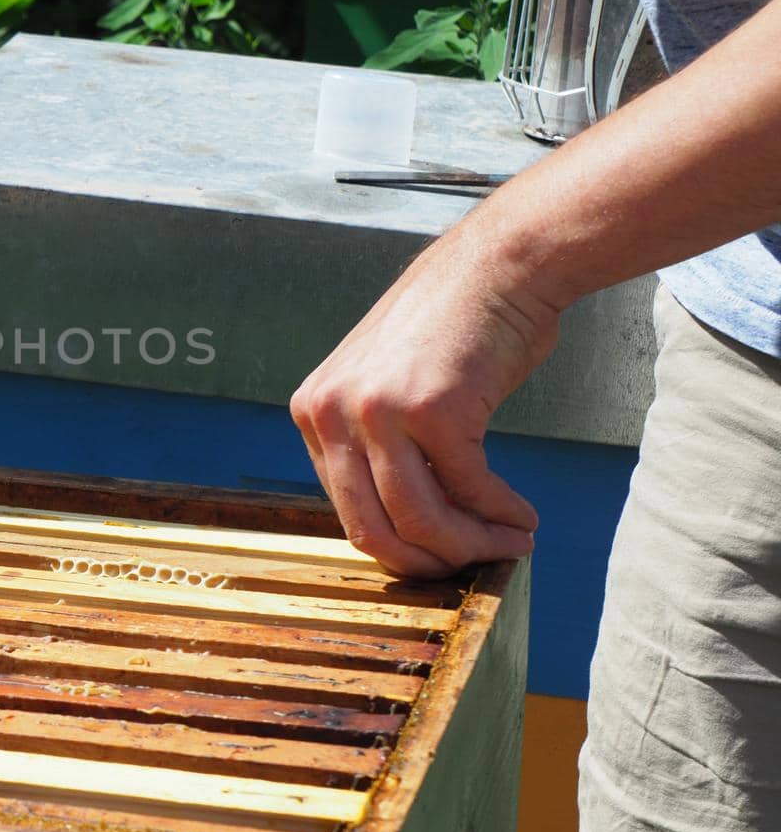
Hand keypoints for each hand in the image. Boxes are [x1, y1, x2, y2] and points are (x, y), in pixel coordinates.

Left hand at [289, 228, 557, 577]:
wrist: (498, 266)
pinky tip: (521, 515)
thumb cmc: (455, 328)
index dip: (399, 545)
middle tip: (474, 565)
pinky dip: (499, 513)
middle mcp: (329, 411)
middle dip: (431, 561)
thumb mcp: (385, 386)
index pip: (345, 509)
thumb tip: (408, 528)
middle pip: (372, 528)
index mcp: (311, 410)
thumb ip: (377, 447)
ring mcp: (375, 410)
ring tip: (509, 542)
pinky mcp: (429, 410)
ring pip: (419, 521)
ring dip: (472, 544)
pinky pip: (467, 490)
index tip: (441, 554)